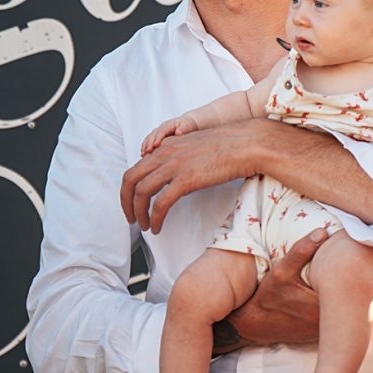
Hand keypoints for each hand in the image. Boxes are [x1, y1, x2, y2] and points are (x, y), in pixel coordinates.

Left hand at [121, 120, 261, 233]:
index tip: (132, 203)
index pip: (135, 168)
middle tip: (130, 218)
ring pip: (141, 192)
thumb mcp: (195, 147)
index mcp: (167, 146)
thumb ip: (180, 158)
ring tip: (144, 226)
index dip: (128, 189)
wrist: (247, 144)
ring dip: (138, 213)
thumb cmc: (228, 147)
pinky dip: (154, 218)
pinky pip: (160, 204)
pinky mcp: (186, 180)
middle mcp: (165, 153)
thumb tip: (173, 176)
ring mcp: (174, 166)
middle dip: (125, 202)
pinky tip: (157, 227)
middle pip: (130, 179)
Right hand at [140, 115, 197, 155]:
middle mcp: (161, 128)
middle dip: (149, 143)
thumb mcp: (188, 125)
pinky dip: (145, 147)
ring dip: (145, 146)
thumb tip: (178, 132)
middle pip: (152, 135)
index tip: (155, 145)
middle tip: (147, 152)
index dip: (157, 138)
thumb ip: (183, 129)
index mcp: (168, 125)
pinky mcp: (157, 137)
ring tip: (142, 155)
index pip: (161, 131)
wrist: (187, 123)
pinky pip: (148, 141)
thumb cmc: (188, 124)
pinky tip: (143, 156)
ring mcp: (158, 132)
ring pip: (148, 138)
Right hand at [212, 228, 372, 352]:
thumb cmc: (269, 297)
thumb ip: (301, 250)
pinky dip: (366, 297)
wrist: (259, 325)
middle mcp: (338, 319)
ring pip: (370, 305)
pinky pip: (360, 314)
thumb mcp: (281, 271)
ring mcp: (337, 327)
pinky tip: (366, 281)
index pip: (368, 284)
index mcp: (330, 303)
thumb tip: (322, 231)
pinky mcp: (334, 328)